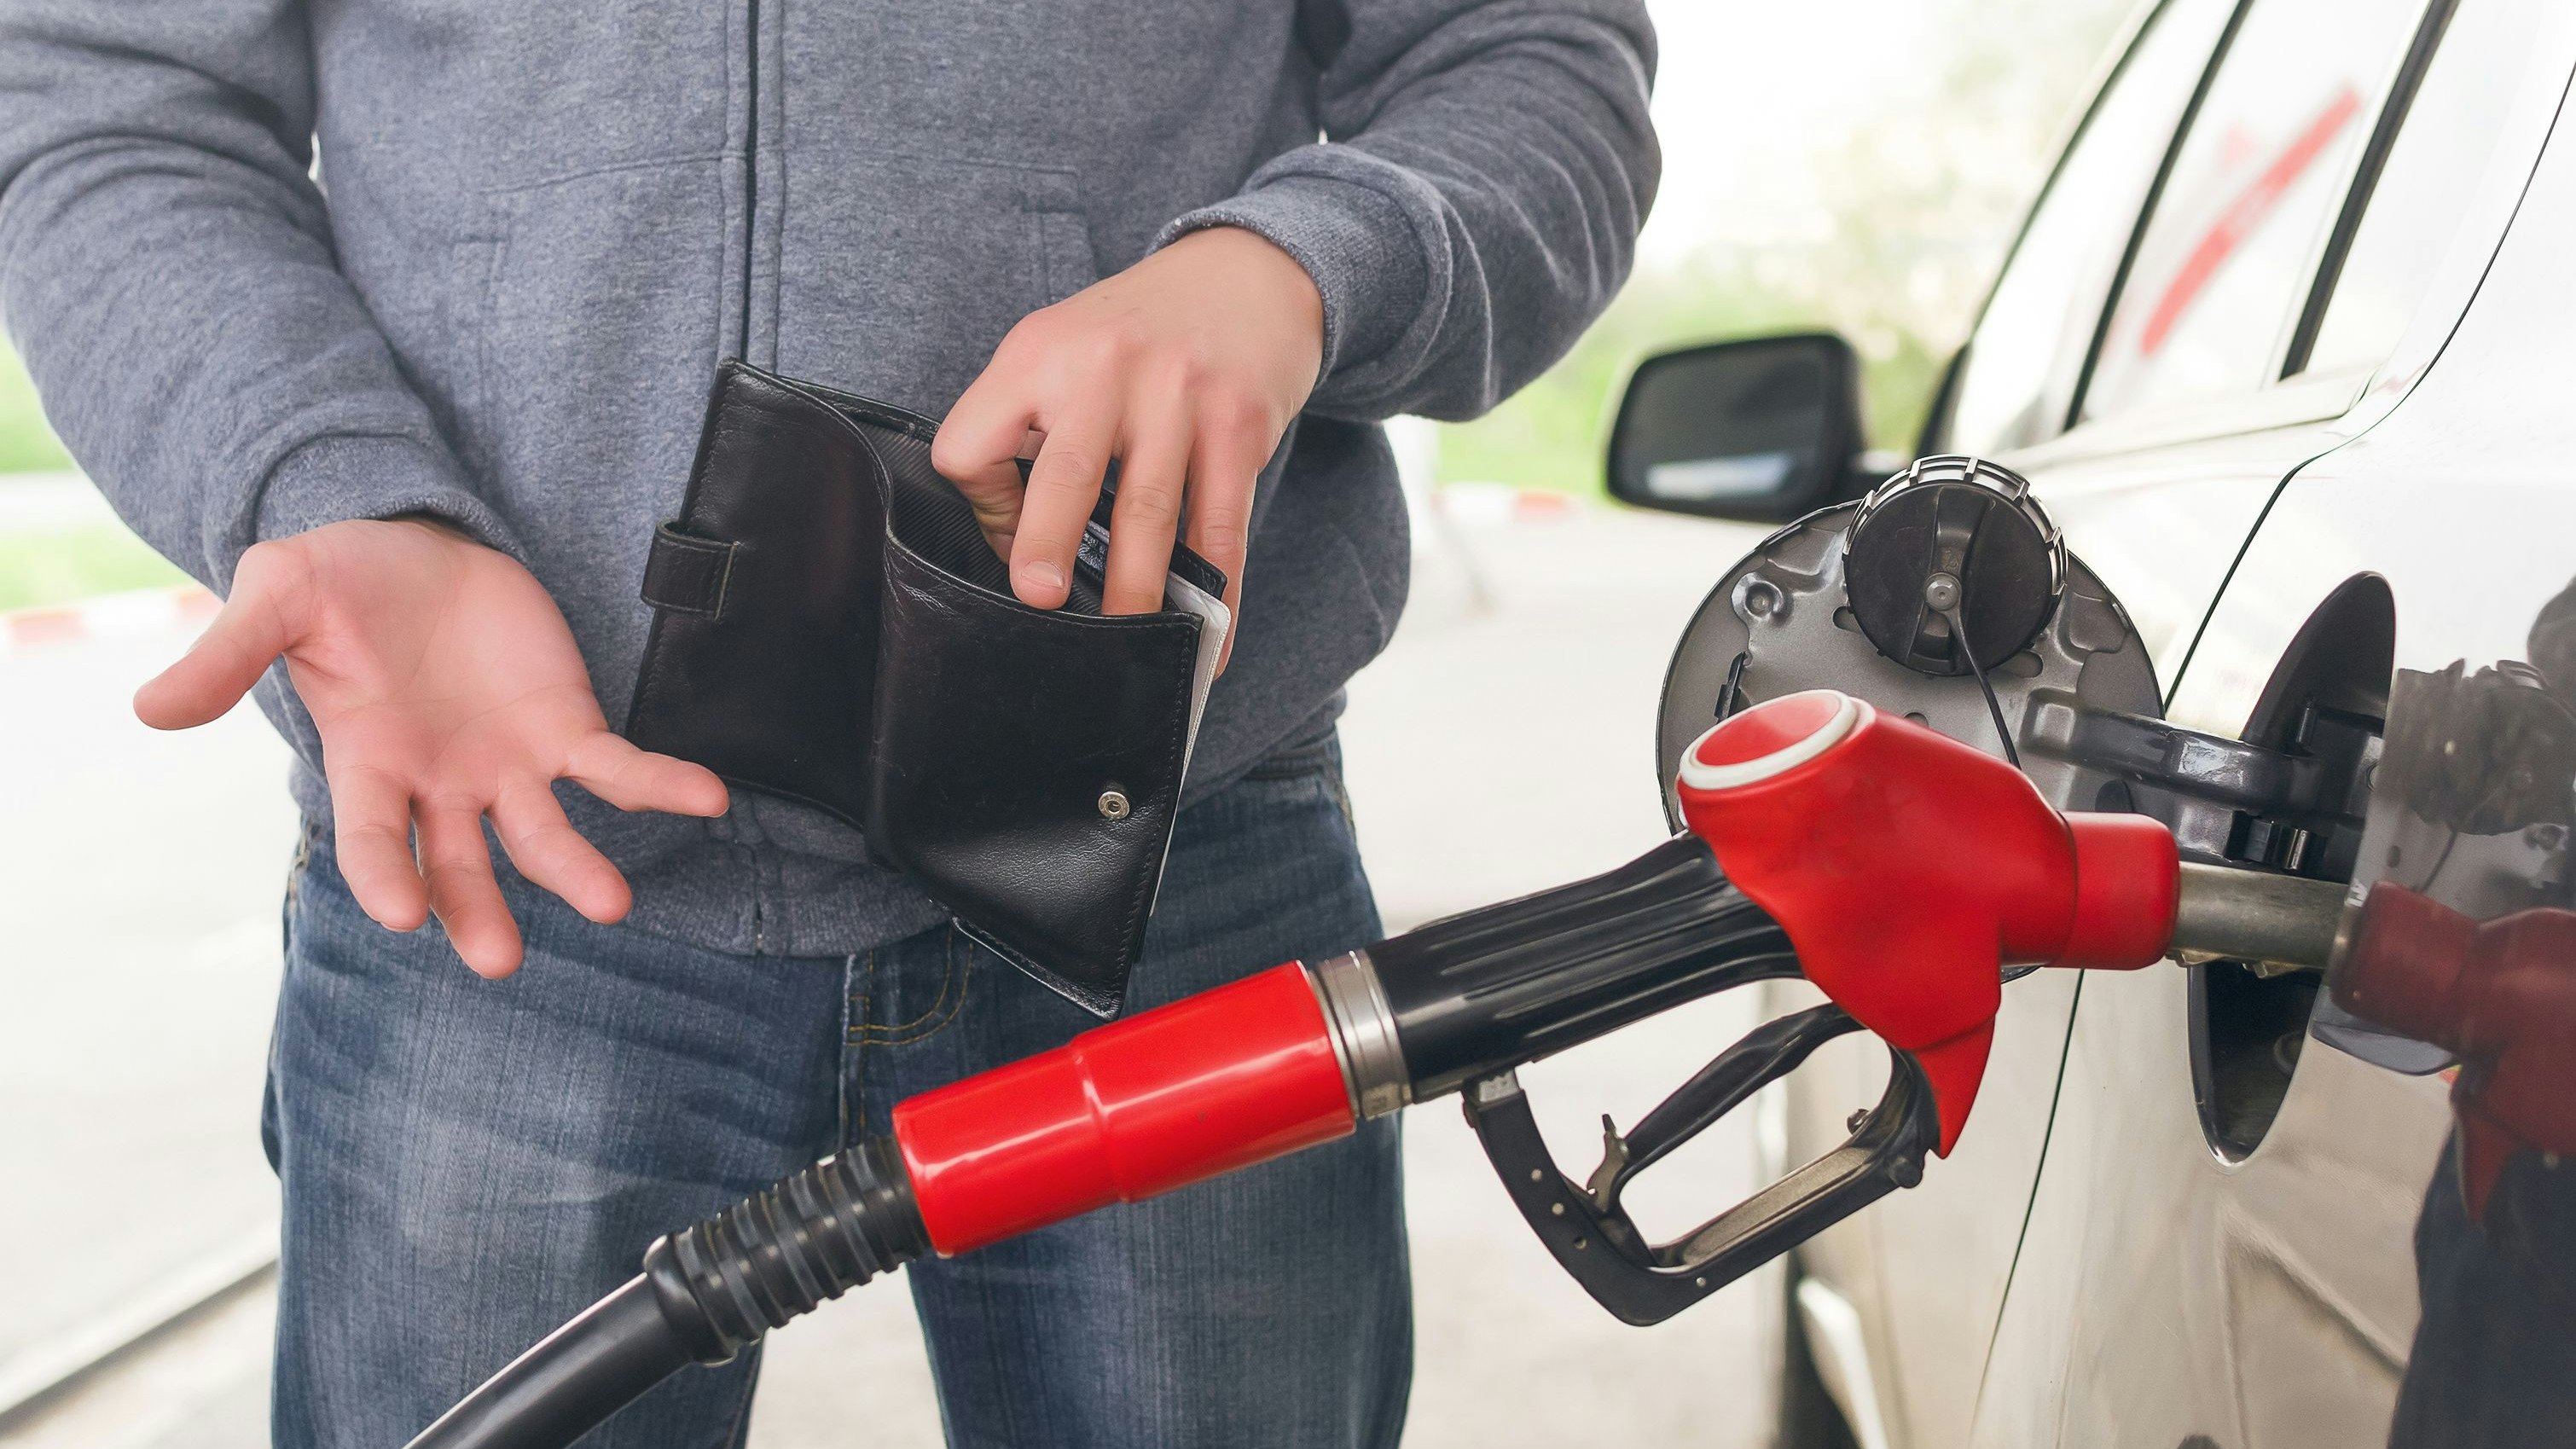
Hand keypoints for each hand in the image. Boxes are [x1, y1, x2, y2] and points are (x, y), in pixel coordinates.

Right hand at [135, 518, 727, 977]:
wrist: (414, 540)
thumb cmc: (337, 579)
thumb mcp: (276, 598)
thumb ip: (229, 656)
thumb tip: (148, 712)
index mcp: (367, 763)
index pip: (372, 838)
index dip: (385, 876)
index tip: (403, 917)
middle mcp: (440, 783)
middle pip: (461, 864)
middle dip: (479, 912)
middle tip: (501, 960)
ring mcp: (506, 765)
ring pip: (542, 836)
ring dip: (575, 870)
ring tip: (612, 904)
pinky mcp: (565, 729)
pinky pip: (616, 769)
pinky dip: (662, 786)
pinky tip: (708, 799)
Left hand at [931, 225, 1324, 663]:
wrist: (1248, 273)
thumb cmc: (1141, 330)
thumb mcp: (1063, 348)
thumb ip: (1026, 424)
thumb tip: (1011, 537)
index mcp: (1039, 352)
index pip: (975, 441)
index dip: (980, 499)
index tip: (1006, 533)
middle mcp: (1106, 367)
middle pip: (1065, 473)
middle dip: (1048, 545)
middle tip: (1040, 601)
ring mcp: (1179, 394)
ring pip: (1148, 510)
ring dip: (1136, 588)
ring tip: (1126, 639)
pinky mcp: (1241, 422)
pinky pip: (1222, 524)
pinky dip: (1217, 587)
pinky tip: (1209, 632)